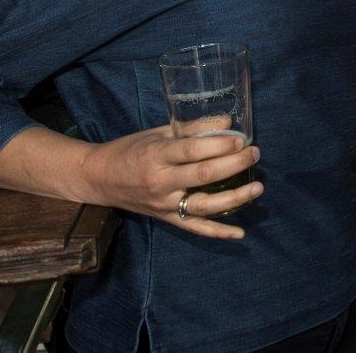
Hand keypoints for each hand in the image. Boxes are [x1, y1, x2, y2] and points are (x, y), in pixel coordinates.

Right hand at [81, 126, 262, 238]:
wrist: (98, 178)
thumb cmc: (130, 149)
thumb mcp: (157, 132)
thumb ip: (192, 129)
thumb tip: (228, 122)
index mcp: (156, 155)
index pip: (192, 151)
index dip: (219, 145)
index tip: (240, 139)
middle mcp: (160, 182)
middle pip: (203, 175)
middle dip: (234, 164)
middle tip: (254, 153)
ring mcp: (163, 204)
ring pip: (203, 205)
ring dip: (234, 198)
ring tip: (257, 187)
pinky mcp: (165, 218)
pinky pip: (194, 228)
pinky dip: (218, 232)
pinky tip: (240, 233)